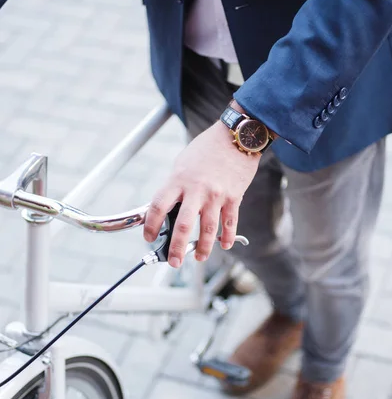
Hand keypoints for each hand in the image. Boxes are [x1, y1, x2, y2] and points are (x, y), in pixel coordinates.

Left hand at [143, 120, 259, 267]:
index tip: (148, 236)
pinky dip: (227, 237)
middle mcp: (197, 190)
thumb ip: (176, 186)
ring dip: (203, 248)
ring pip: (208, 229)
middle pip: (183, 226)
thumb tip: (169, 209)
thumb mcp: (182, 164)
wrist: (236, 137)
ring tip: (199, 257)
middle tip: (174, 261)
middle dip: (177, 248)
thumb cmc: (206, 148)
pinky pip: (230, 222)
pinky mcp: (234, 197)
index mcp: (179, 180)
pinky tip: (224, 245)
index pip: (158, 207)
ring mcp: (217, 195)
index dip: (150, 225)